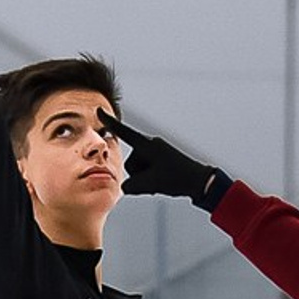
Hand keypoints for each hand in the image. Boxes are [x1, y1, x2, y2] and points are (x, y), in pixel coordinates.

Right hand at [97, 108, 215, 202]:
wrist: (199, 181)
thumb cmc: (177, 178)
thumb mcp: (151, 184)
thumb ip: (132, 186)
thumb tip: (125, 187)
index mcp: (148, 145)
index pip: (125, 133)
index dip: (110, 123)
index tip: (99, 111)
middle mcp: (151, 146)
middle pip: (131, 163)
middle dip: (139, 176)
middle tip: (157, 181)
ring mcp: (156, 153)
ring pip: (138, 170)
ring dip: (146, 180)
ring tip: (162, 182)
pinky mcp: (161, 161)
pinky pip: (147, 172)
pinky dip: (151, 180)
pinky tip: (163, 183)